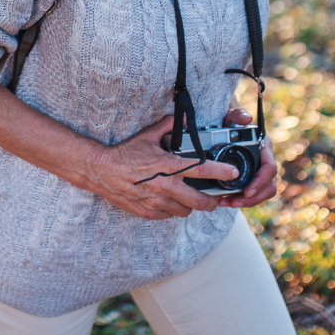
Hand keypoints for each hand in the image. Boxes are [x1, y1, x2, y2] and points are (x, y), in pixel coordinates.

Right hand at [79, 116, 240, 220]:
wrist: (101, 171)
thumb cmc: (125, 153)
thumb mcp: (147, 136)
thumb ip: (167, 126)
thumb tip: (182, 119)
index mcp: (168, 166)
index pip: (201, 170)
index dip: (221, 172)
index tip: (233, 173)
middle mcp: (166, 186)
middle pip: (200, 201)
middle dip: (211, 201)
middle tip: (214, 197)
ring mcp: (157, 202)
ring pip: (185, 211)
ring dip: (190, 206)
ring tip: (189, 199)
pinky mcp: (148, 212)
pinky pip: (168, 216)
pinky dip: (172, 210)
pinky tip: (170, 202)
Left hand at [215, 105, 277, 208]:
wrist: (226, 124)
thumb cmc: (231, 119)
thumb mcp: (232, 115)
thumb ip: (238, 114)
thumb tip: (246, 119)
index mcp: (264, 148)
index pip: (269, 168)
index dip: (260, 181)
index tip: (247, 191)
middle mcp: (264, 161)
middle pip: (269, 186)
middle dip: (253, 198)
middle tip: (234, 202)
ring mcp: (259, 171)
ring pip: (261, 193)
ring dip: (246, 202)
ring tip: (226, 203)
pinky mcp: (251, 178)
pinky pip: (251, 193)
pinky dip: (240, 200)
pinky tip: (225, 201)